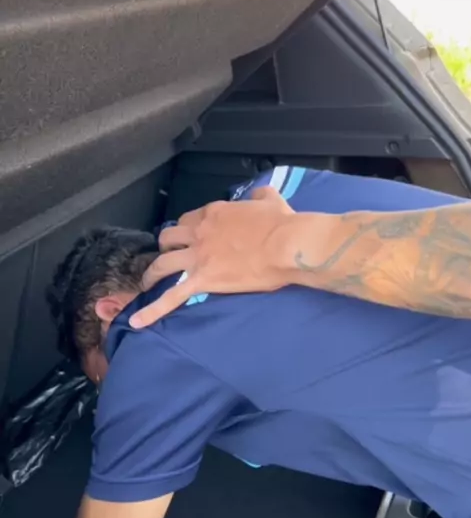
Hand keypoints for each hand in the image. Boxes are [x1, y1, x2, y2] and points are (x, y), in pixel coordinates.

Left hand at [130, 187, 295, 326]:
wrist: (287, 245)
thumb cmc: (282, 223)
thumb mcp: (270, 200)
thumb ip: (260, 195)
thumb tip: (259, 196)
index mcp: (214, 213)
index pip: (190, 219)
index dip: (188, 229)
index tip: (193, 236)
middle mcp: (199, 232)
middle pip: (169, 237)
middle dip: (166, 246)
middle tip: (169, 256)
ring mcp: (198, 257)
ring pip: (162, 264)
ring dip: (152, 274)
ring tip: (148, 283)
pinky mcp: (202, 280)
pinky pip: (171, 297)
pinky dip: (152, 311)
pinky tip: (137, 322)